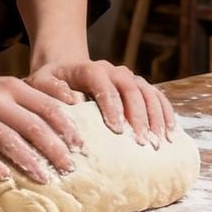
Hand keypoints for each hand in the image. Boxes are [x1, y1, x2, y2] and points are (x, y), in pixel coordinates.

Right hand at [0, 71, 87, 184]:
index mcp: (9, 87)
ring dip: (30, 161)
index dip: (68, 127)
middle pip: (33, 125)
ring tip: (45, 178)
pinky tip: (4, 178)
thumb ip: (29, 98)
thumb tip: (69, 110)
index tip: (83, 147)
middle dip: (55, 149)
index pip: (47, 106)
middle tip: (70, 169)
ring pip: (8, 139)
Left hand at [27, 55, 175, 145]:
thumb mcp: (40, 84)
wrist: (64, 71)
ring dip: (156, 116)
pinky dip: (166, 113)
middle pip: (130, 87)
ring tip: (160, 142)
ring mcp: (127, 77)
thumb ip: (51, 90)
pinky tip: (171, 133)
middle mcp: (112, 70)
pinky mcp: (138, 87)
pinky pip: (157, 96)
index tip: (116, 129)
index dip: (111, 103)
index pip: (103, 82)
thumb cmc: (49, 83)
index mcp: (88, 68)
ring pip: (148, 91)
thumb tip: (73, 102)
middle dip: (138, 115)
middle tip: (141, 142)